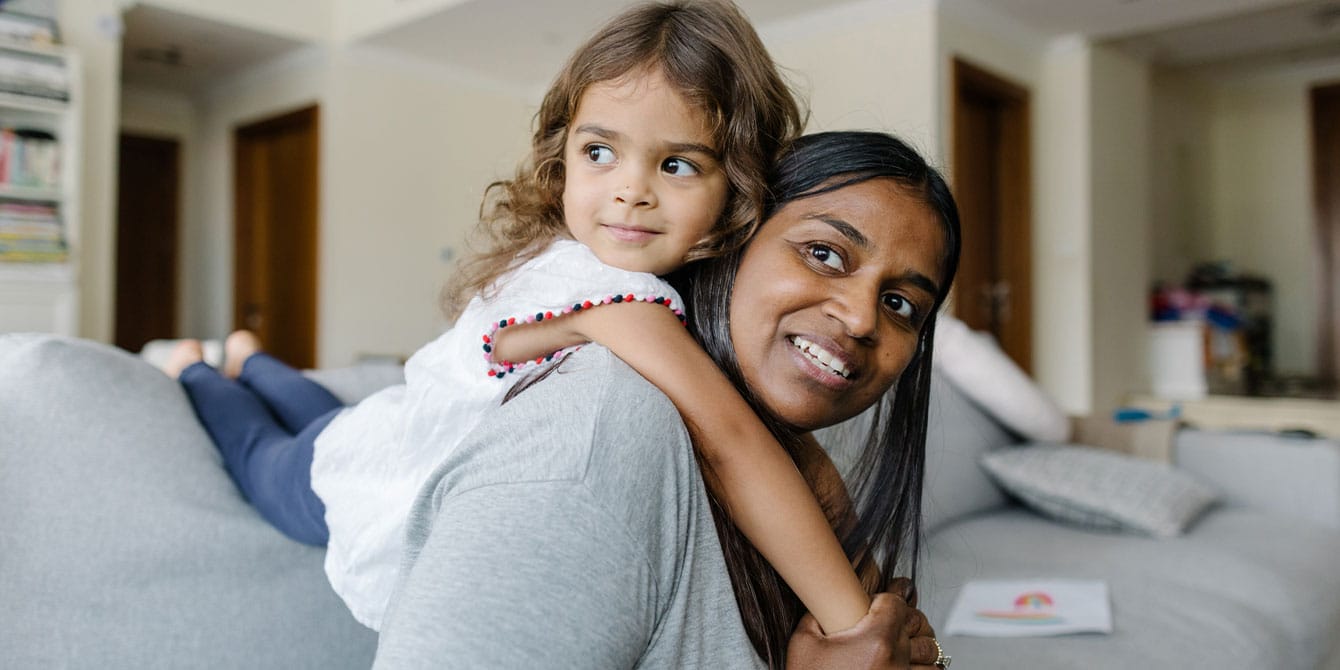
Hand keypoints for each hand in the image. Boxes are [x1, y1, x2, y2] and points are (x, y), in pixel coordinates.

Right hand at [785, 579, 944, 669]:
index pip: (896, 602)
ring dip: (919, 641)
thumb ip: (816, 616)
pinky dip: (925, 665)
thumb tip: (829, 603)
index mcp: (875, 640)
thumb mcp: (803, 644)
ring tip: (904, 640)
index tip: (877, 601)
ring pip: (930, 650)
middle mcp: (897, 660)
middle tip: (889, 617)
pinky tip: (911, 663)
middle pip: (918, 623)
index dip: (884, 598)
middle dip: (905, 616)